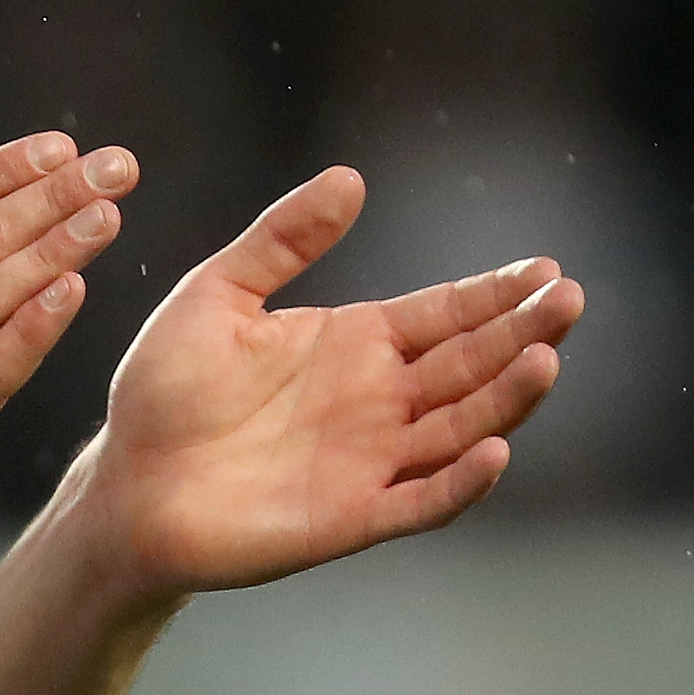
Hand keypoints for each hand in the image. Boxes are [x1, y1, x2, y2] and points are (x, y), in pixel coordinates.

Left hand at [68, 165, 577, 598]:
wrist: (125, 483)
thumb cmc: (164, 391)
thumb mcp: (217, 295)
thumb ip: (282, 240)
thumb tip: (351, 177)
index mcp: (356, 344)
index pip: (445, 314)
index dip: (496, 293)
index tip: (546, 269)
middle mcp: (379, 401)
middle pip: (471, 364)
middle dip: (522, 332)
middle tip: (569, 299)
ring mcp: (372, 461)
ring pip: (462, 427)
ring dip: (507, 399)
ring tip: (545, 358)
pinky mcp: (352, 517)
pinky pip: (421, 500)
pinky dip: (461, 482)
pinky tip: (493, 453)